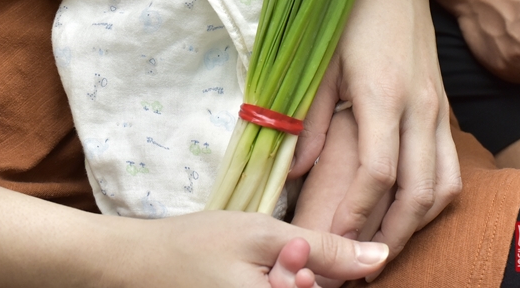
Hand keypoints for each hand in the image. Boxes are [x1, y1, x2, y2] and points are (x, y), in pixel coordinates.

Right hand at [120, 209, 386, 287]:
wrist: (139, 265)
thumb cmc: (199, 245)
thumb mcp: (265, 237)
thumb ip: (325, 250)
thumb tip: (381, 256)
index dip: (318, 275)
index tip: (287, 257)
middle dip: (304, 279)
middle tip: (269, 260)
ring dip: (289, 282)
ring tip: (251, 269)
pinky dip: (273, 286)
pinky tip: (250, 276)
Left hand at [288, 0, 460, 275]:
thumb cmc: (348, 3)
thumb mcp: (316, 55)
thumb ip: (308, 115)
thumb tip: (293, 171)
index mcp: (382, 92)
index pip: (377, 174)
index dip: (356, 215)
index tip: (333, 241)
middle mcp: (418, 104)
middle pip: (417, 192)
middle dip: (390, 236)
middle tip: (362, 263)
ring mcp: (436, 104)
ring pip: (442, 184)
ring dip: (416, 225)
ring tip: (384, 247)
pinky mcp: (442, 102)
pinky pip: (449, 164)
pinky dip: (434, 198)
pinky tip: (409, 212)